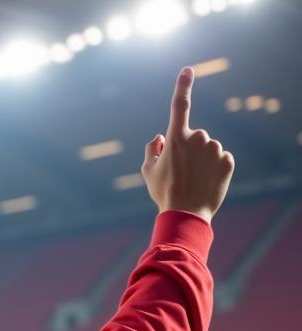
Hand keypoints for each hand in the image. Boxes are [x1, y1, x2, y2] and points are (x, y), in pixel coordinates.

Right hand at [142, 67, 234, 222]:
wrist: (186, 214)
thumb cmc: (164, 193)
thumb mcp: (148, 172)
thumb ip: (151, 149)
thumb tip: (160, 136)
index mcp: (176, 138)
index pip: (179, 106)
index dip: (183, 86)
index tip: (188, 70)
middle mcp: (198, 138)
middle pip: (195, 136)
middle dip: (189, 149)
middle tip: (180, 172)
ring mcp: (215, 149)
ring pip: (209, 149)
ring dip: (202, 160)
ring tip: (193, 180)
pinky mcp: (228, 160)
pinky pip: (220, 160)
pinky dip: (214, 169)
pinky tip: (206, 183)